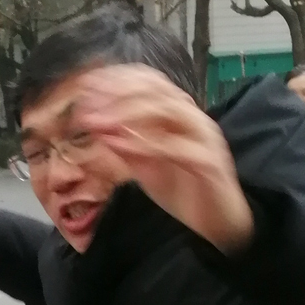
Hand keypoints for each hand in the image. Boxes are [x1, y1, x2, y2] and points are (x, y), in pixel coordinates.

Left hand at [70, 63, 253, 253]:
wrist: (218, 223)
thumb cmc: (184, 193)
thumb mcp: (146, 168)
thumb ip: (126, 147)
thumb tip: (97, 127)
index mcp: (180, 115)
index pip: (150, 83)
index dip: (118, 81)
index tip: (86, 87)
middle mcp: (194, 118)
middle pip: (157, 90)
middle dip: (118, 94)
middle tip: (86, 106)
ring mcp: (204, 137)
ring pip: (168, 110)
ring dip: (128, 113)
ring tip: (98, 123)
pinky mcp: (209, 162)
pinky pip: (175, 147)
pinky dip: (144, 143)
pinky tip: (118, 146)